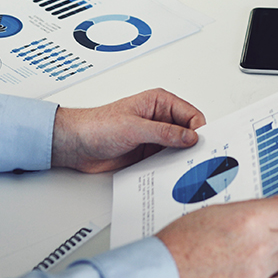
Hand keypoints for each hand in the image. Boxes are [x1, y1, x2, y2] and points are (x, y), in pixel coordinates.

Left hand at [51, 88, 204, 172]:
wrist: (76, 144)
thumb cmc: (97, 125)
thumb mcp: (133, 128)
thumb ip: (164, 133)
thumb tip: (189, 137)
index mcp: (159, 102)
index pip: (191, 115)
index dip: (199, 130)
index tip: (201, 147)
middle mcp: (159, 119)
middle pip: (188, 133)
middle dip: (192, 147)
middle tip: (197, 161)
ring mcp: (154, 137)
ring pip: (178, 150)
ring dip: (180, 160)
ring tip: (184, 170)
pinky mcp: (147, 153)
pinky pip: (166, 162)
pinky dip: (169, 169)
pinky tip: (169, 175)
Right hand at [157, 195, 277, 277]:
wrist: (165, 272)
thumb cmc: (181, 240)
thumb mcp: (215, 210)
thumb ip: (246, 209)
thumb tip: (269, 207)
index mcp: (249, 219)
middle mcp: (258, 245)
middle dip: (272, 230)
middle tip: (252, 232)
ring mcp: (257, 272)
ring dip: (269, 253)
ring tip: (244, 252)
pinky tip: (260, 272)